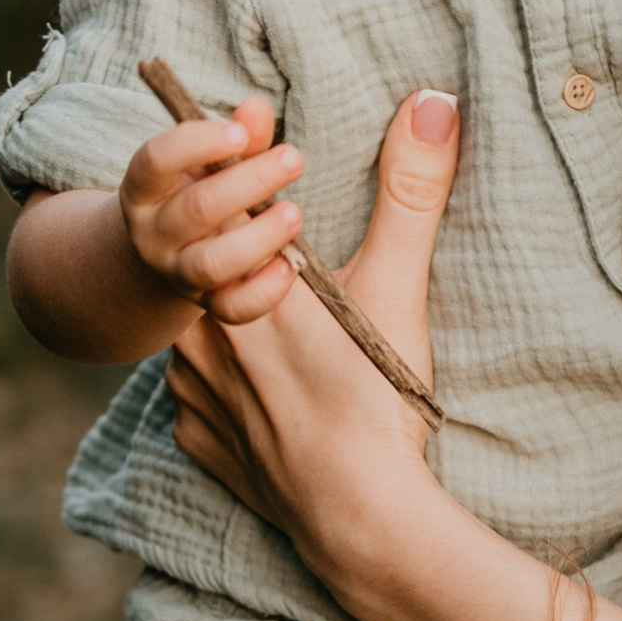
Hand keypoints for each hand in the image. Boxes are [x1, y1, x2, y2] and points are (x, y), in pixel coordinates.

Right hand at [118, 94, 305, 322]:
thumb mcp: (205, 162)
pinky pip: (233, 308)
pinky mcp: (206, 304)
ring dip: (259, 238)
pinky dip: (266, 289)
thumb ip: (236, 137)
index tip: (240, 132)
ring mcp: (177, 273)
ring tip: (294, 213)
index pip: (155, 161)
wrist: (160, 259)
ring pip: (212, 264)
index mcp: (145, 189)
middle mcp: (154, 233)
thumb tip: (257, 108)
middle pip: (196, 209)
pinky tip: (292, 263)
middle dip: (249, 182)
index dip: (197, 143)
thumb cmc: (193, 192)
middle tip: (293, 158)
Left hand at [166, 88, 459, 596]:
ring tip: (286, 342)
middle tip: (293, 271)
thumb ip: (408, 190)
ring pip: (199, 336)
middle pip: (210, 271)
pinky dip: (229, 392)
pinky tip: (269, 397)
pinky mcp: (195, 440)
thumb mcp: (396, 284)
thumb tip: (432, 104)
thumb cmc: (373, 397)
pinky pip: (202, 399)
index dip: (249, 175)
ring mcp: (188, 391)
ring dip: (230, 327)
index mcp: (236, 279)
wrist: (356, 516)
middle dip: (244, 259)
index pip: (223, 204)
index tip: (266, 151)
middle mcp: (195, 330)